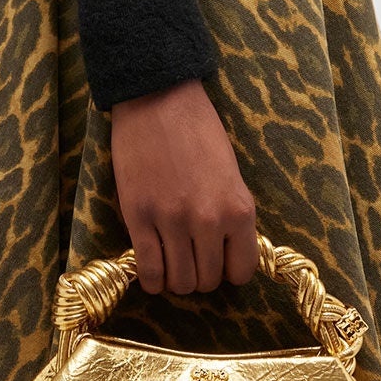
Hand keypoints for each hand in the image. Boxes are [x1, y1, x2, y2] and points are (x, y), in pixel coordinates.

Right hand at [109, 77, 259, 294]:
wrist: (158, 98)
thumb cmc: (198, 130)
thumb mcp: (231, 173)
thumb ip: (230, 214)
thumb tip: (226, 253)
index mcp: (239, 209)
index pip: (242, 271)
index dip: (229, 270)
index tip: (219, 261)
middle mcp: (208, 219)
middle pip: (208, 281)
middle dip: (200, 275)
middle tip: (192, 259)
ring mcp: (171, 220)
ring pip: (179, 282)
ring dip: (176, 279)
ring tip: (172, 262)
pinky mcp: (138, 216)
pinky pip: (148, 269)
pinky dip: (151, 279)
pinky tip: (152, 271)